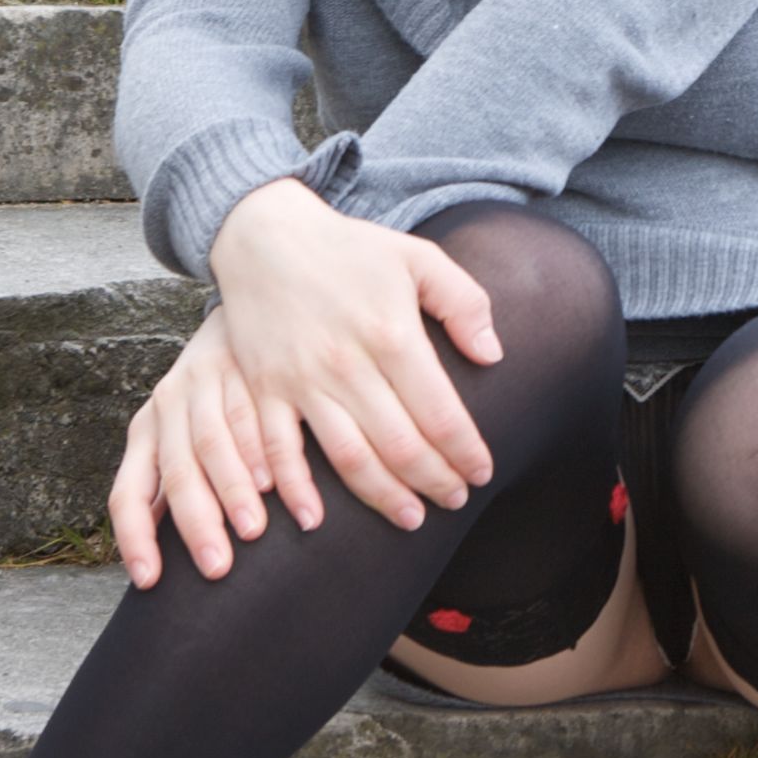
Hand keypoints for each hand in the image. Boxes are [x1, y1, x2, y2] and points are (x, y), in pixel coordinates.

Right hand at [108, 181, 502, 584]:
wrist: (266, 236)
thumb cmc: (350, 249)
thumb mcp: (418, 257)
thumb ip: (464, 303)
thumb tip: (492, 356)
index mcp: (392, 334)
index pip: (439, 413)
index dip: (465, 451)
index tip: (481, 473)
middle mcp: (347, 364)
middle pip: (399, 445)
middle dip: (434, 481)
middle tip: (455, 502)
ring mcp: (301, 380)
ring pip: (348, 457)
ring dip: (383, 496)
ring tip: (411, 519)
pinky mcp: (264, 389)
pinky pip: (279, 451)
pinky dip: (296, 490)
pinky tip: (317, 521)